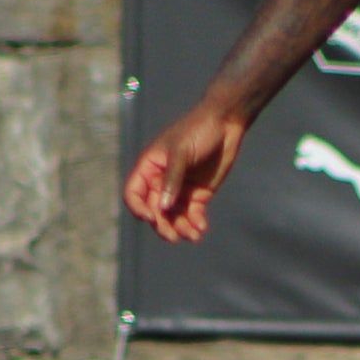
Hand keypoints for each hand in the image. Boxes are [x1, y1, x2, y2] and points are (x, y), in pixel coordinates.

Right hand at [123, 106, 245, 242]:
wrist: (226, 122)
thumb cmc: (198, 130)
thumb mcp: (181, 152)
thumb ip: (172, 179)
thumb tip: (162, 208)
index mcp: (149, 167)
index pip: (134, 194)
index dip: (138, 208)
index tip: (151, 217)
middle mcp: (161, 181)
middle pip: (154, 211)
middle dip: (162, 225)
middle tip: (174, 236)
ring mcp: (180, 189)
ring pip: (173, 217)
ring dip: (180, 228)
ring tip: (193, 235)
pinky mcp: (198, 194)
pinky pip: (192, 214)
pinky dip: (195, 224)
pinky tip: (201, 228)